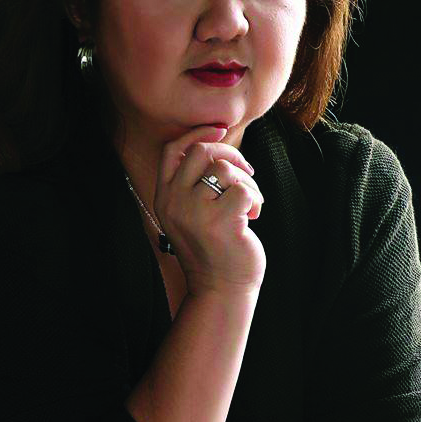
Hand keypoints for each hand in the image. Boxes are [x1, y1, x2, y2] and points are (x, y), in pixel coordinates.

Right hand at [154, 125, 266, 294]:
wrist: (221, 289)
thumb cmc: (214, 249)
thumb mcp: (193, 214)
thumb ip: (196, 184)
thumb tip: (218, 144)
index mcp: (164, 198)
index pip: (173, 151)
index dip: (196, 134)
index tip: (220, 132)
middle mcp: (175, 203)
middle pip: (202, 152)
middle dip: (231, 155)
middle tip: (247, 172)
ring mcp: (196, 213)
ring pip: (226, 169)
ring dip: (247, 182)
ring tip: (251, 203)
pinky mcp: (221, 222)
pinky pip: (244, 189)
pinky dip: (256, 198)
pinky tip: (254, 216)